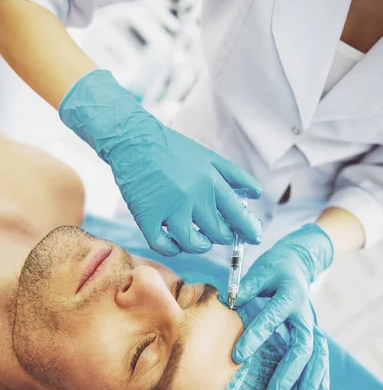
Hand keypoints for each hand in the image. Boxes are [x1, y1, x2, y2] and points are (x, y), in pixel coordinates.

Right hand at [59, 70, 262, 255]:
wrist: (133, 139)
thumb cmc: (172, 148)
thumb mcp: (208, 156)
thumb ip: (233, 176)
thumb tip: (256, 194)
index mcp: (210, 180)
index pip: (238, 213)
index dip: (249, 229)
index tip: (254, 237)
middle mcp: (193, 196)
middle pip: (218, 232)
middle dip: (224, 236)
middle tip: (221, 234)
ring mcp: (169, 209)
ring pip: (193, 243)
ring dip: (200, 245)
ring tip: (199, 239)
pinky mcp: (147, 217)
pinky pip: (164, 246)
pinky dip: (172, 249)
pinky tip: (174, 242)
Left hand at [221, 224, 333, 389]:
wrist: (298, 264)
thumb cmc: (274, 269)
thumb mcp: (261, 270)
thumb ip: (246, 287)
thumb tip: (227, 301)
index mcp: (288, 295)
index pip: (272, 318)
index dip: (256, 337)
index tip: (238, 356)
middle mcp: (304, 312)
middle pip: (302, 343)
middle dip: (289, 369)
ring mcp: (311, 323)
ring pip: (317, 352)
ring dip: (311, 376)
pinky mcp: (314, 332)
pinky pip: (321, 355)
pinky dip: (322, 375)